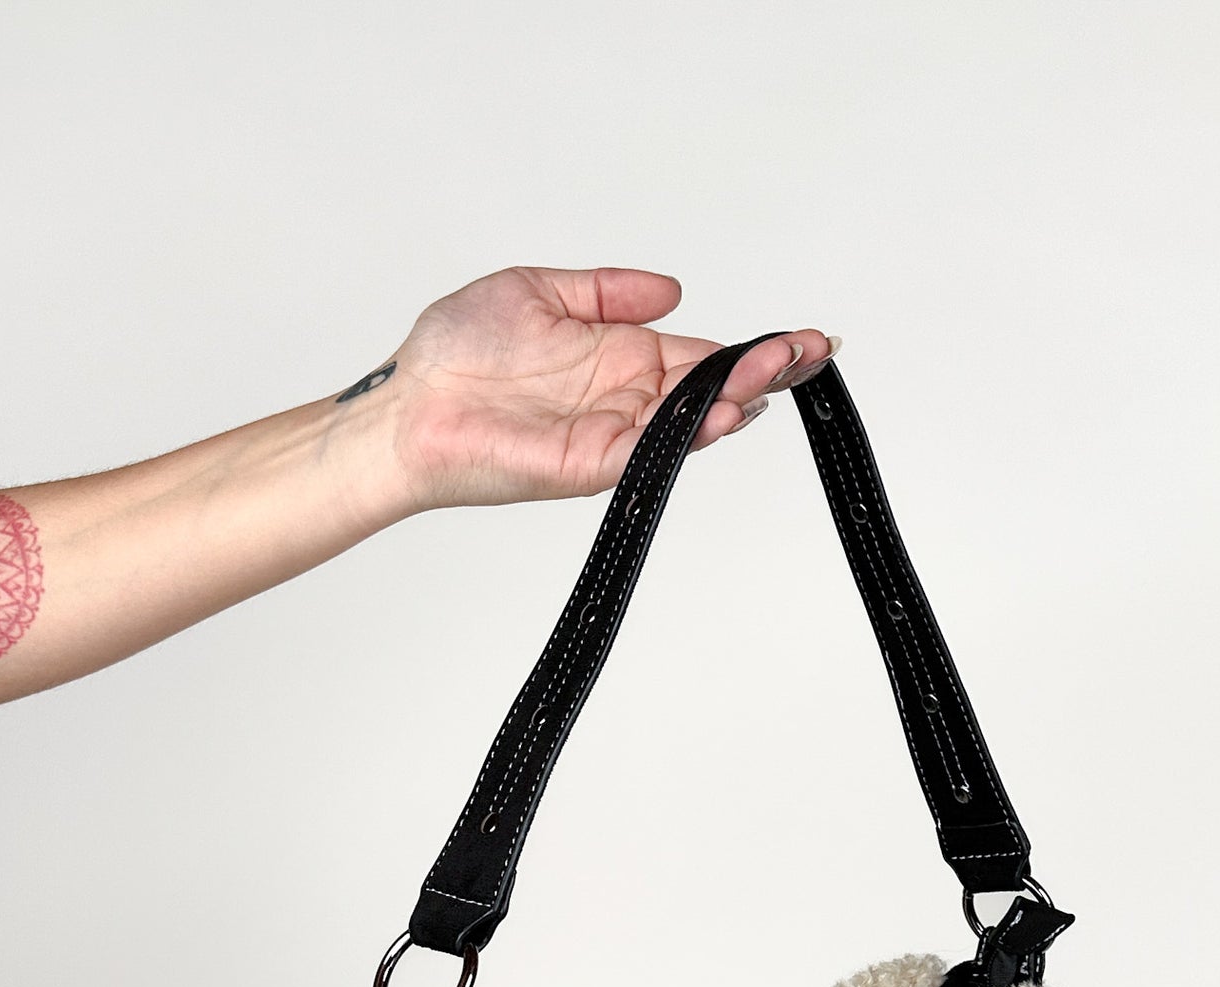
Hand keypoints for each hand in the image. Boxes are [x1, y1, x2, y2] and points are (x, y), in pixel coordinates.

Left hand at [340, 266, 835, 517]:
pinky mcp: (589, 464)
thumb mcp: (536, 290)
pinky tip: (723, 413)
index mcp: (619, 357)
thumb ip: (605, 291)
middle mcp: (625, 399)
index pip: (704, 354)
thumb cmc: (454, 354)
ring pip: (691, 420)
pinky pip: (650, 451)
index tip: (803, 337)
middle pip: (712, 387)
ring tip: (777, 373)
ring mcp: (611, 435)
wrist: (407, 406)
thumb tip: (671, 289)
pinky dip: (689, 435)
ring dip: (739, 398)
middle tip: (813, 352)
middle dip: (765, 370)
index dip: (753, 347)